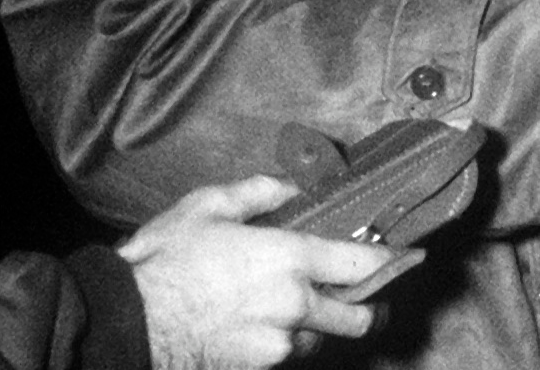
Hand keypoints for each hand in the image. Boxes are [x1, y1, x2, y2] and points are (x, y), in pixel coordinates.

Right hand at [121, 175, 395, 369]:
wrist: (130, 323)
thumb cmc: (166, 262)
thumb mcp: (210, 206)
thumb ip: (261, 191)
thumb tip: (292, 187)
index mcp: (289, 260)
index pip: (362, 263)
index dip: (392, 259)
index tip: (409, 256)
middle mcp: (294, 307)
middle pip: (358, 316)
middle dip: (370, 306)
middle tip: (367, 293)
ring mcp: (277, 345)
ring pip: (322, 337)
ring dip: (322, 323)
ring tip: (300, 304)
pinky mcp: (258, 367)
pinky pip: (289, 352)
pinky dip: (289, 338)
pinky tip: (265, 320)